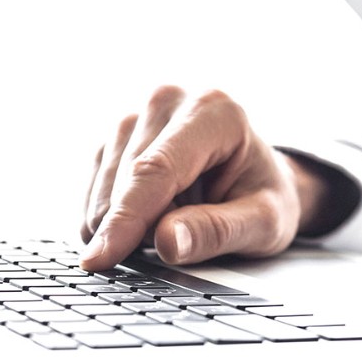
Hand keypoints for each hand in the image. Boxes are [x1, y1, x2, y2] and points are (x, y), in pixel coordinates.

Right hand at [80, 85, 347, 271]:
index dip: (127, 218)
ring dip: (128, 224)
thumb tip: (167, 242)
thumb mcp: (263, 223)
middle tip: (176, 246)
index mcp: (215, 113)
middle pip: (127, 178)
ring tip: (176, 223)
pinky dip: (116, 219)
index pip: (157, 169)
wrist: (257, 179)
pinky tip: (150, 221)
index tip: (100, 259)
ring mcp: (138, 116)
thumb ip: (218, 231)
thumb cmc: (264, 197)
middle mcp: (170, 102)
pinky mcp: (116, 138)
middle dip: (135, 228)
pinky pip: (97, 190)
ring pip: (105, 186)